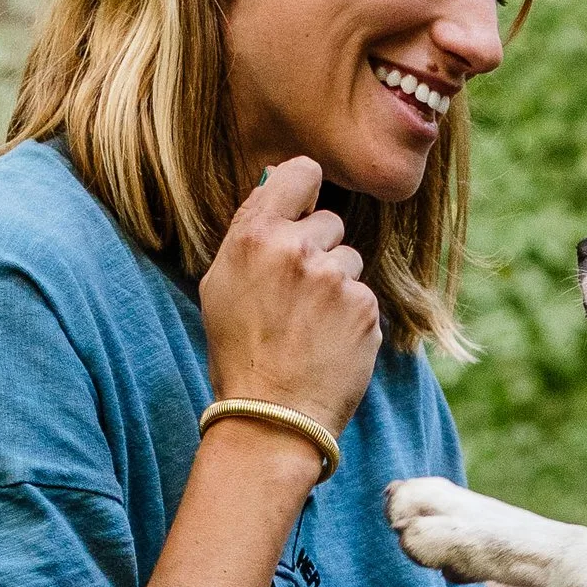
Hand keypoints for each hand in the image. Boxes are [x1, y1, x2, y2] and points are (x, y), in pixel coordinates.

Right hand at [200, 156, 380, 434]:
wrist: (271, 415)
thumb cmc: (240, 351)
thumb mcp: (222, 284)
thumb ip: (251, 233)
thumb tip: (275, 185)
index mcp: (254, 236)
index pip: (300, 171)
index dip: (306, 189)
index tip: (305, 207)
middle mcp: (295, 248)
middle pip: (330, 221)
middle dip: (320, 249)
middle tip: (296, 295)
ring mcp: (334, 277)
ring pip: (350, 260)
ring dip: (338, 285)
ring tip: (310, 325)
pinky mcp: (364, 306)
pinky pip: (364, 294)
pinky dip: (353, 316)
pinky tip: (329, 342)